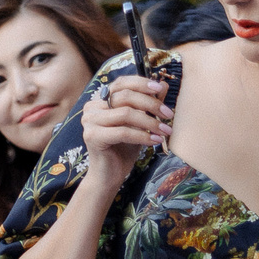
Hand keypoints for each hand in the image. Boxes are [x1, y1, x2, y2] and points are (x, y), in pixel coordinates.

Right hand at [77, 73, 171, 191]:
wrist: (109, 175)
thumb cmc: (124, 148)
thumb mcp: (140, 123)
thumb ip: (148, 104)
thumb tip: (164, 85)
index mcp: (100, 100)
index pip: (121, 83)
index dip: (141, 83)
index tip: (160, 89)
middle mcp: (91, 107)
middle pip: (125, 96)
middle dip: (151, 104)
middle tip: (168, 114)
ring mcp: (89, 121)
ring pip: (125, 113)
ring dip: (150, 122)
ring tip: (165, 130)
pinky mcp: (92, 136)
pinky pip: (123, 132)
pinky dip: (142, 136)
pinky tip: (156, 141)